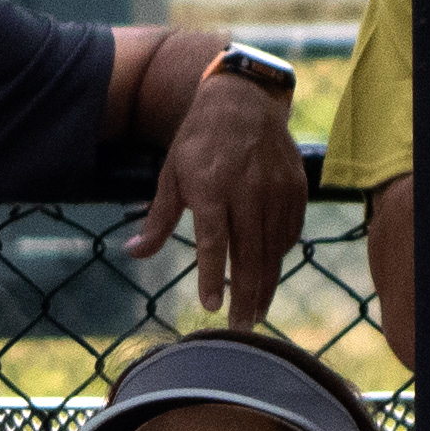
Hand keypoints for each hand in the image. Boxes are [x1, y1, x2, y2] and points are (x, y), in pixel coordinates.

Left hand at [133, 58, 301, 329]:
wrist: (243, 101)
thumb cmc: (199, 141)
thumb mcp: (171, 174)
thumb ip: (158, 219)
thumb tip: (132, 253)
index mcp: (212, 186)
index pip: (213, 241)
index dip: (211, 276)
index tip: (210, 307)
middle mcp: (248, 190)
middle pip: (249, 255)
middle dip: (246, 296)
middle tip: (240, 328)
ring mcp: (276, 190)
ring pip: (273, 251)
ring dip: (266, 286)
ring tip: (257, 313)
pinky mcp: (296, 190)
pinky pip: (289, 234)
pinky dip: (278, 258)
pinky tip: (269, 274)